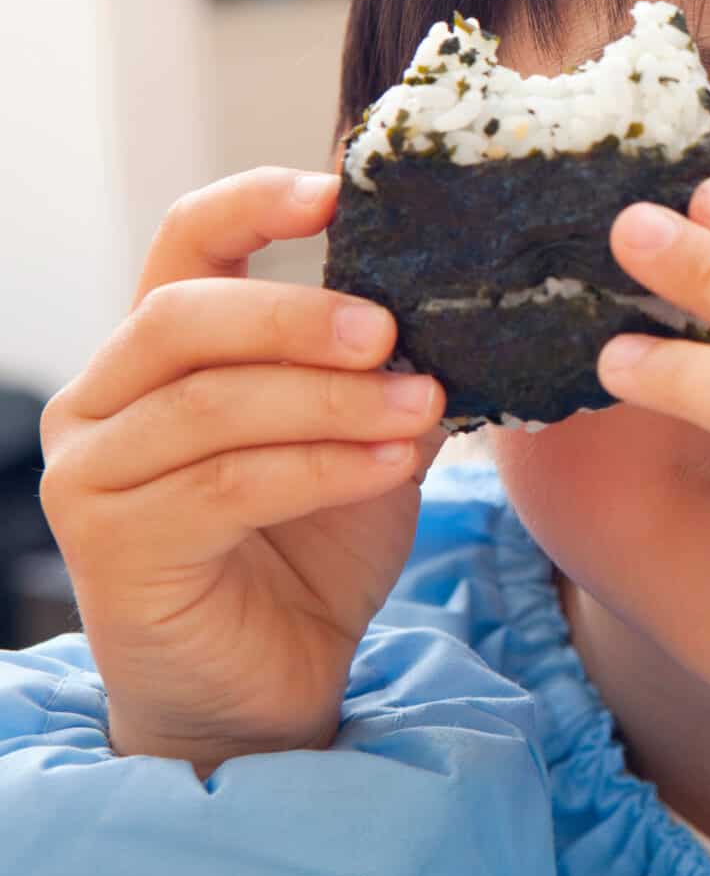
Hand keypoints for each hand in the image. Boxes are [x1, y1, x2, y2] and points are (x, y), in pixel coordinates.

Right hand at [37, 168, 446, 775]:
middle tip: (392, 329)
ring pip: (212, 403)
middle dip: (298, 314)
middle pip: (185, 316)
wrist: (274, 685)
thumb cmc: (315, 550)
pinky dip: (322, 466)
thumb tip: (452, 300)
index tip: (335, 189)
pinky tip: (395, 462)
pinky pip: (225, 485)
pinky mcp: (111, 547)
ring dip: (331, 399)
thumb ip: (383, 370)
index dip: (252, 203)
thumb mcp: (364, 437)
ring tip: (425, 403)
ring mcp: (91, 473)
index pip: (184, 243)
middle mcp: (103, 400)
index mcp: (161, 352)